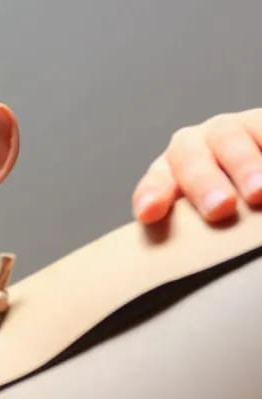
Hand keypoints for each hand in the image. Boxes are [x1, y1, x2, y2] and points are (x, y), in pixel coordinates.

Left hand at [132, 108, 261, 223]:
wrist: (260, 177)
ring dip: (242, 166)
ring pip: (227, 140)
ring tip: (257, 192)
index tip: (148, 213)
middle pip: (188, 159)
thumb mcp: (215, 220)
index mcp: (174, 172)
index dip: (152, 194)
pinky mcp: (260, 124)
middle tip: (219, 208)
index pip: (156, 182)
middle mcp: (197, 146)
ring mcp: (231, 131)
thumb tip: (203, 275)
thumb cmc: (233, 209)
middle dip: (201, 184)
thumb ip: (203, 236)